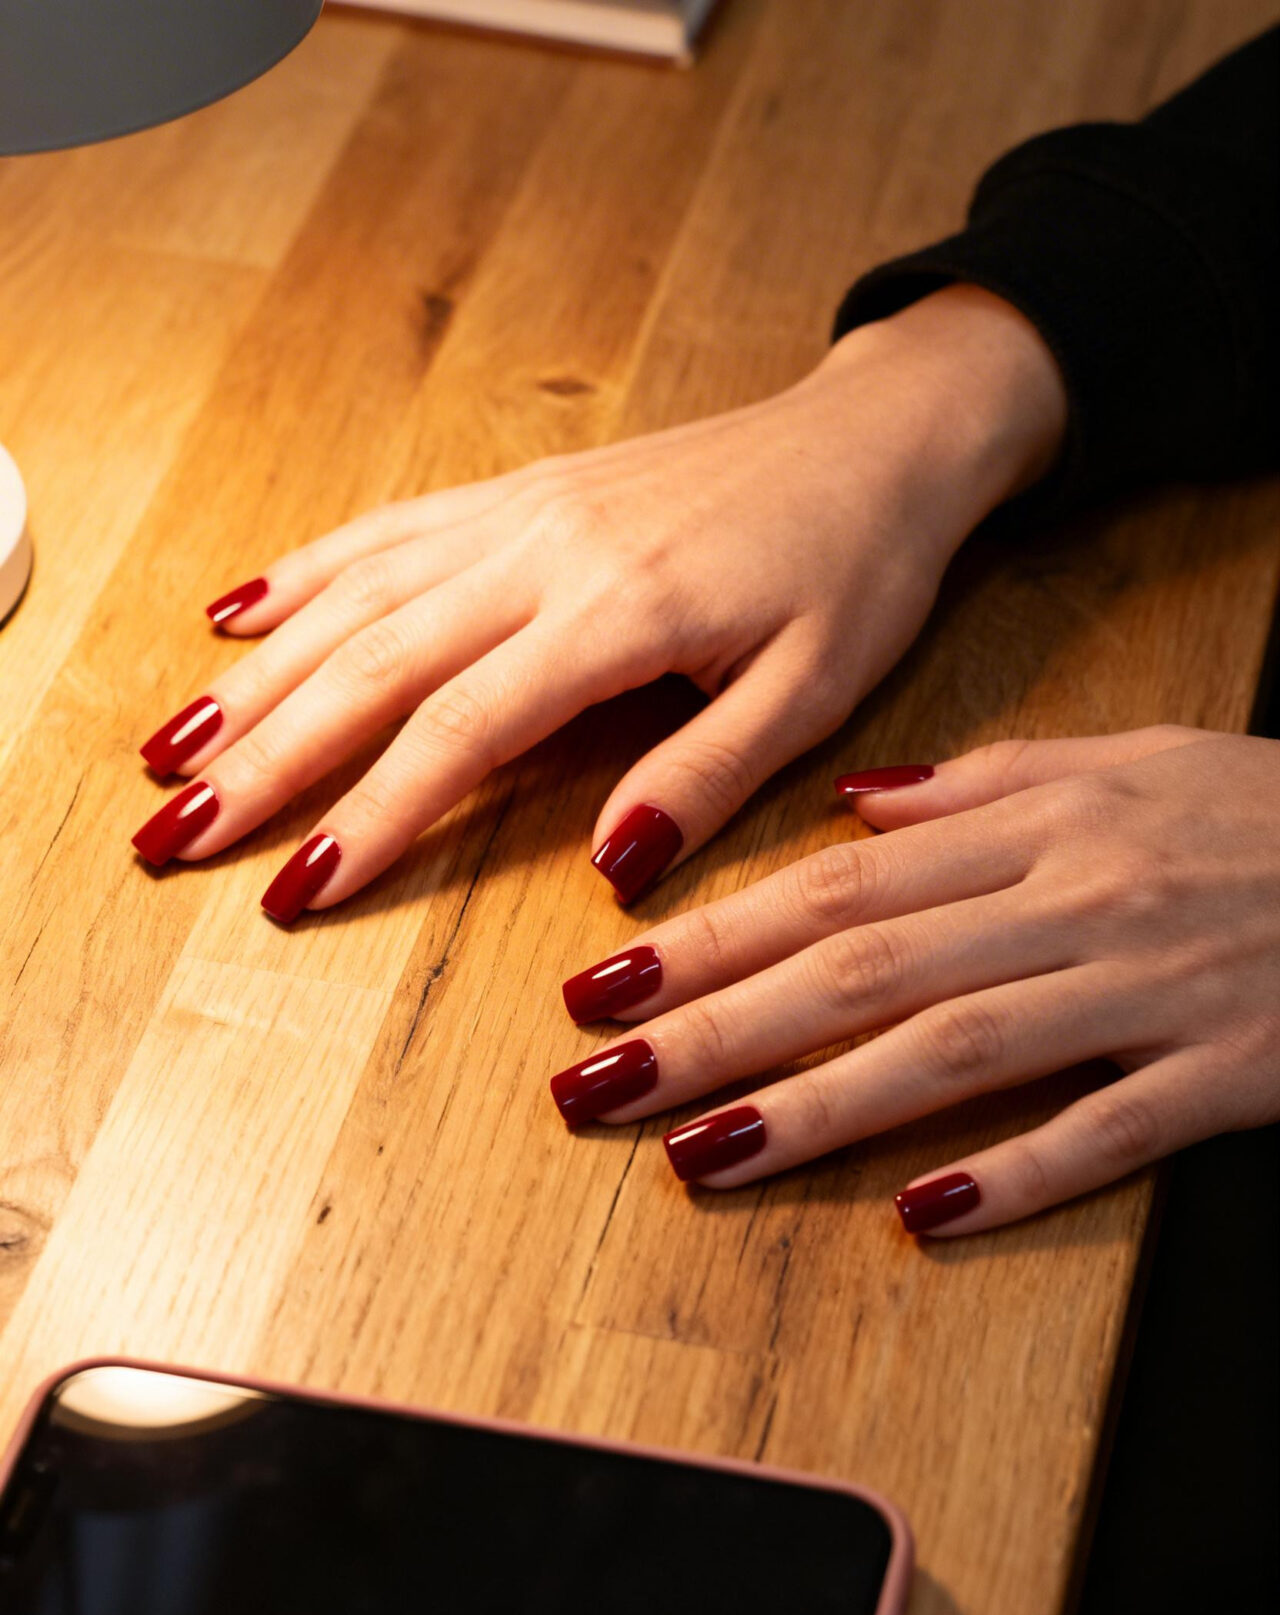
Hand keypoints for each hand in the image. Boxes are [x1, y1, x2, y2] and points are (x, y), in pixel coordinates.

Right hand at [131, 287, 1064, 914]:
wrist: (874, 438)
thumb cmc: (856, 568)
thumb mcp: (816, 689)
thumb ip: (707, 776)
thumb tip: (609, 867)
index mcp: (620, 612)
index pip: (462, 726)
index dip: (373, 812)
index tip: (300, 888)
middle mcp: (545, 552)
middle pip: (373, 661)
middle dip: (267, 755)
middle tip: (176, 832)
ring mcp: (523, 511)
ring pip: (356, 595)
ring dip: (257, 674)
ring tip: (175, 747)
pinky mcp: (522, 491)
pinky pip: (389, 530)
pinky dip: (304, 574)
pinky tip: (237, 614)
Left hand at [550, 728, 1279, 1232]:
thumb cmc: (1265, 809)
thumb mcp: (1128, 758)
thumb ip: (980, 787)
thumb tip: (851, 810)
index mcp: (1042, 826)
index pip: (840, 886)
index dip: (713, 935)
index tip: (604, 978)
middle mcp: (1078, 901)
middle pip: (864, 970)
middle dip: (716, 1027)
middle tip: (596, 1081)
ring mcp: (1154, 988)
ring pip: (957, 1050)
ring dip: (820, 1106)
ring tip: (699, 1153)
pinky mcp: (1231, 1071)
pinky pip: (1113, 1129)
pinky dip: (1020, 1171)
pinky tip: (924, 1215)